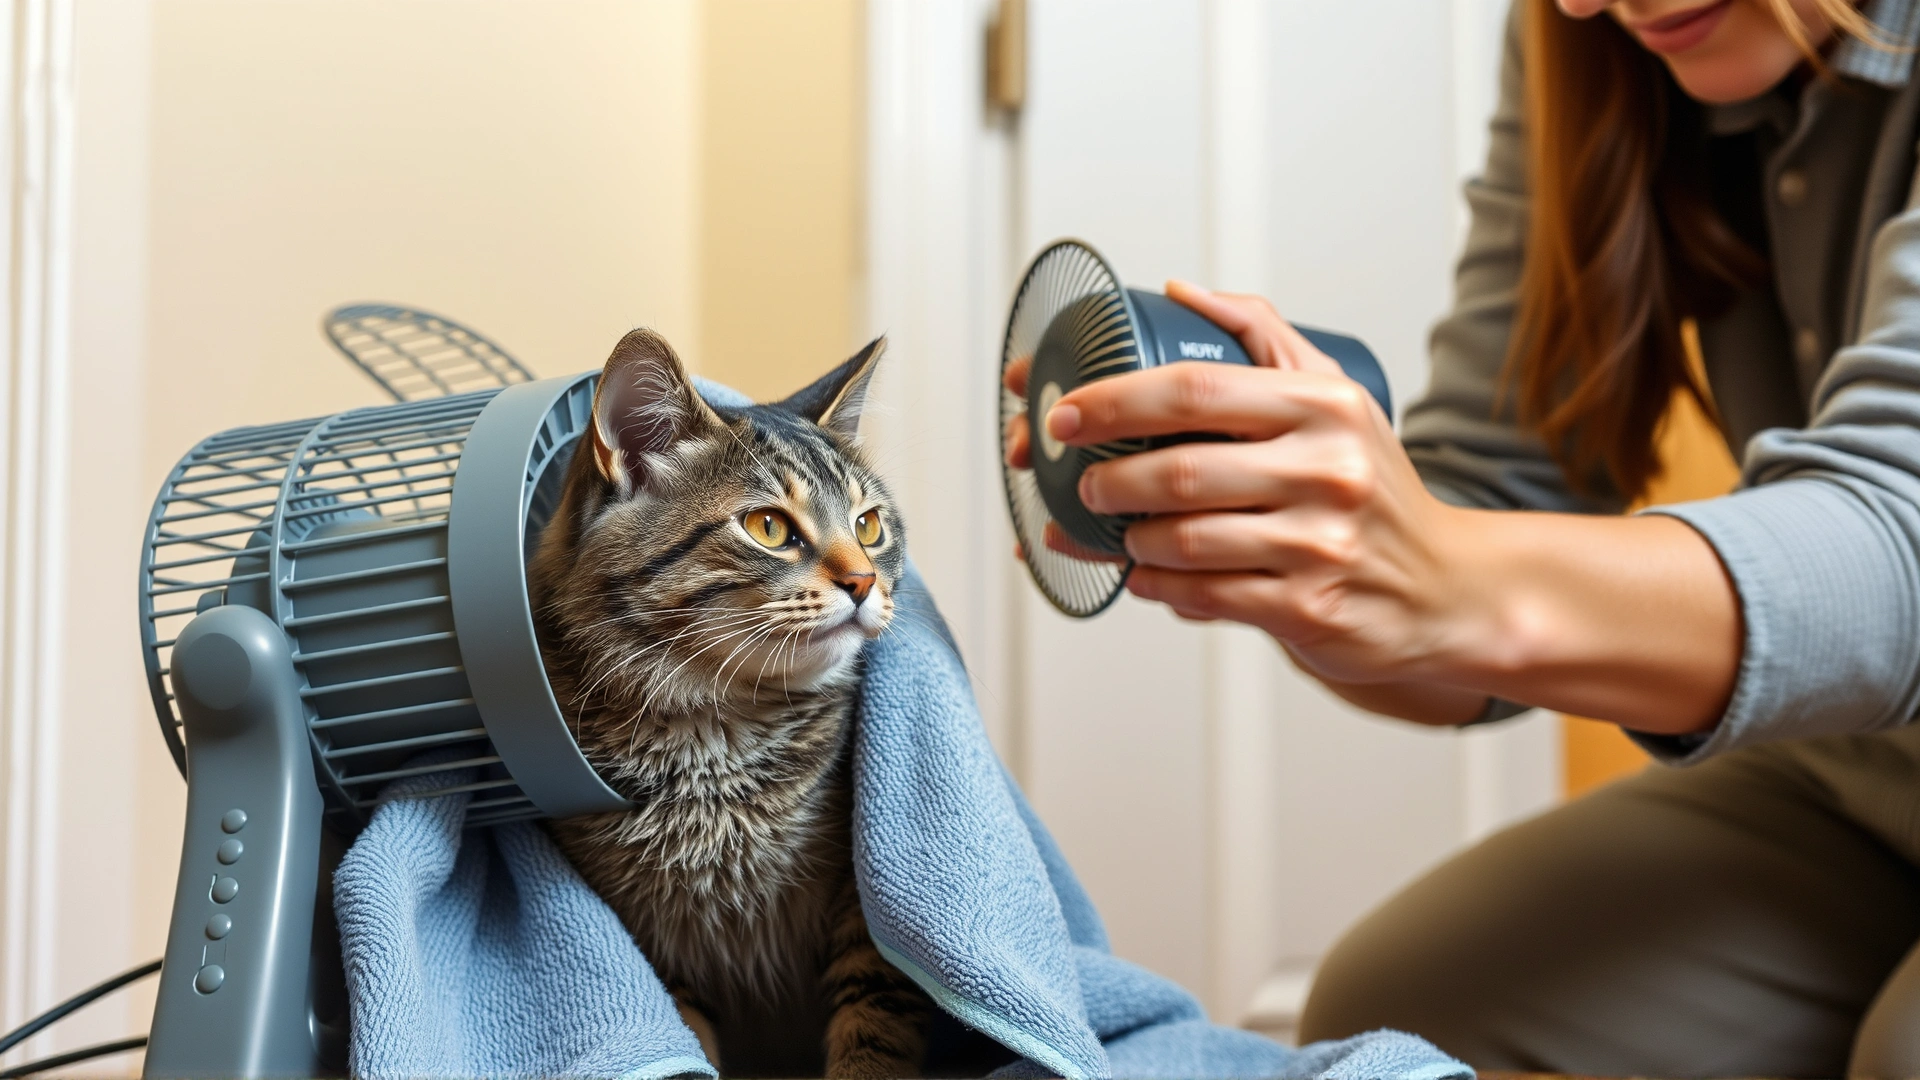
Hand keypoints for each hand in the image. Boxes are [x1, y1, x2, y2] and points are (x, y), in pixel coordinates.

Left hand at [1045, 286, 1473, 689]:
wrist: (1446, 587)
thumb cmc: (1374, 488)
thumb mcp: (1336, 398)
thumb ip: (1261, 338)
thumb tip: (1178, 293)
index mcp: (1324, 406)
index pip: (1193, 389)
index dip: (1113, 401)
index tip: (1066, 414)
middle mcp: (1327, 471)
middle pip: (1178, 470)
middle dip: (1109, 480)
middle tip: (1085, 484)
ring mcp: (1320, 545)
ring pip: (1183, 540)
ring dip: (1131, 539)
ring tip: (1118, 531)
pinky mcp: (1308, 609)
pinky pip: (1204, 597)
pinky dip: (1158, 586)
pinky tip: (1146, 574)